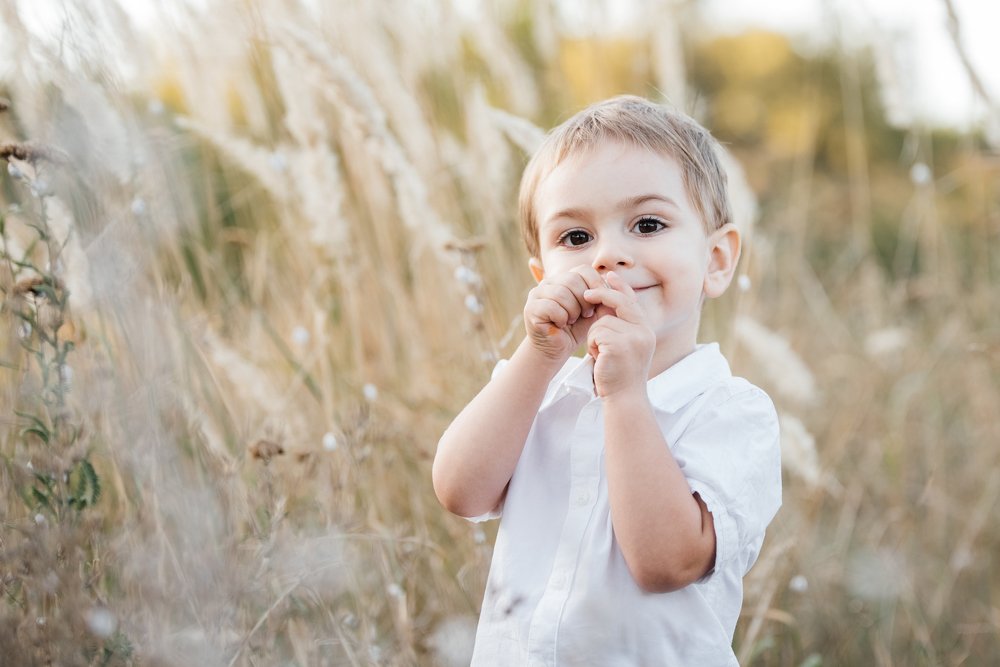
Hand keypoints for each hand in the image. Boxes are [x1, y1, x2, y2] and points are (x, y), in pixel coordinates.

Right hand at [523, 265, 605, 362]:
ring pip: (561, 292)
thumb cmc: (577, 329)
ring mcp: (537, 294)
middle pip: (572, 279)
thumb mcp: (595, 311)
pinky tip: (561, 325)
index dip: (596, 285)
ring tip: (572, 320)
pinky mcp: (530, 308)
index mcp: (565, 278)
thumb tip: (611, 281)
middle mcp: (549, 282)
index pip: (583, 270)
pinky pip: (551, 306)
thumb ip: (603, 297)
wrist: (557, 350)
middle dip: (584, 300)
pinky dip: (561, 318)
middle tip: (585, 315)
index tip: (598, 304)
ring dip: (573, 310)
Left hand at [583, 271, 655, 397]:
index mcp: (646, 329)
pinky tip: (599, 358)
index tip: (608, 275)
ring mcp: (633, 338)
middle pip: (620, 302)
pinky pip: (596, 333)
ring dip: (595, 337)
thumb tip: (603, 300)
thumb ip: (618, 324)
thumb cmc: (620, 373)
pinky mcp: (619, 345)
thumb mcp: (624, 345)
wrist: (624, 397)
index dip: (620, 286)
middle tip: (586, 294)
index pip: (632, 300)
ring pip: (602, 321)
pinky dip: (592, 345)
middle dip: (601, 295)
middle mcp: (643, 331)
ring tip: (601, 354)